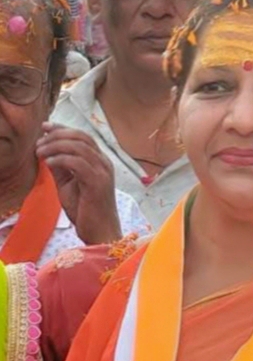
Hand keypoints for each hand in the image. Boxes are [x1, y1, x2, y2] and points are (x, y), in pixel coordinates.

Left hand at [36, 123, 122, 244]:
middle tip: (39, 141)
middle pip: (81, 137)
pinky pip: (77, 162)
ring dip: (55, 146)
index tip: (45, 127)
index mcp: (100, 162)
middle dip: (57, 135)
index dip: (63, 129)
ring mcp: (103, 172)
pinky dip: (61, 159)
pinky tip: (49, 163)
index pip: (82, 137)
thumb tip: (47, 153)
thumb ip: (61, 168)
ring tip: (40, 152)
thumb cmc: (86, 212)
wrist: (100, 233)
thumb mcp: (68, 185)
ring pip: (79, 147)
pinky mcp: (98, 182)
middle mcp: (104, 163)